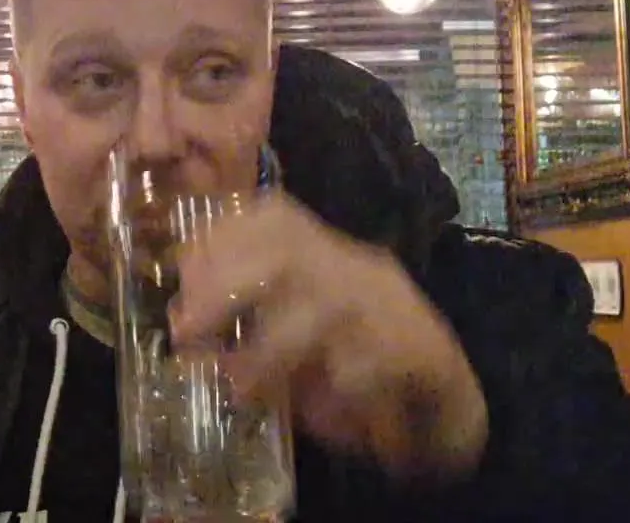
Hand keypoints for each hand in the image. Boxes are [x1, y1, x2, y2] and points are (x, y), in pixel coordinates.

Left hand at [167, 191, 488, 479]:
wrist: (448, 399)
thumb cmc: (359, 361)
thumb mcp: (296, 331)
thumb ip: (247, 321)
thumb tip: (183, 319)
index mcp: (329, 254)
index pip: (272, 216)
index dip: (219, 239)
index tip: (180, 274)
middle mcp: (360, 269)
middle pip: (287, 252)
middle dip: (226, 285)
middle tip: (186, 330)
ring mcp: (393, 308)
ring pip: (325, 307)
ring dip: (271, 351)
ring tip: (239, 387)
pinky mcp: (423, 354)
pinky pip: (369, 362)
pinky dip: (335, 388)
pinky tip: (318, 413)